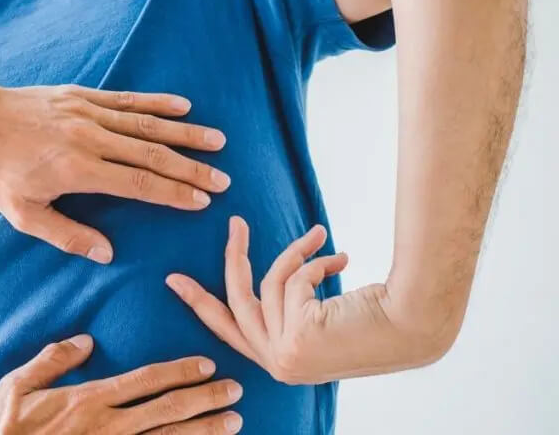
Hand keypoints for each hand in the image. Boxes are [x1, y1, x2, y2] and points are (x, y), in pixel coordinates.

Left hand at [0, 64, 229, 262]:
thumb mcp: (23, 213)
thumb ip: (67, 235)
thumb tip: (107, 253)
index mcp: (79, 170)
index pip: (138, 184)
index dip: (173, 194)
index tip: (202, 202)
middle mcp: (90, 139)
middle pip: (152, 155)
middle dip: (191, 169)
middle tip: (222, 181)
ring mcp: (88, 113)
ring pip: (147, 124)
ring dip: (185, 134)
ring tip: (218, 142)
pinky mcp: (83, 96)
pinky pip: (127, 100)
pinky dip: (156, 103)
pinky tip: (183, 106)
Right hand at [0, 335, 243, 434]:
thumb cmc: (3, 431)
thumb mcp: (15, 387)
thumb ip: (52, 360)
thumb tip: (86, 340)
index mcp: (88, 400)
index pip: (144, 381)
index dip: (179, 372)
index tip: (207, 364)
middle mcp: (108, 428)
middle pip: (168, 411)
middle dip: (205, 400)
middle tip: (237, 390)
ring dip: (204, 431)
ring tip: (234, 423)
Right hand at [165, 217, 445, 384]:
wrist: (414, 326)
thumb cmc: (377, 319)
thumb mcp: (320, 316)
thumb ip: (291, 305)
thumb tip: (271, 276)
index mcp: (281, 363)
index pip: (230, 330)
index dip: (200, 303)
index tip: (174, 280)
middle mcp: (278, 365)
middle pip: (236, 301)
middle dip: (233, 258)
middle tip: (234, 223)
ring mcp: (286, 355)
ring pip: (269, 285)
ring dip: (297, 254)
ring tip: (321, 237)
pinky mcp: (297, 338)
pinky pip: (292, 281)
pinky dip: (314, 263)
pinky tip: (342, 261)